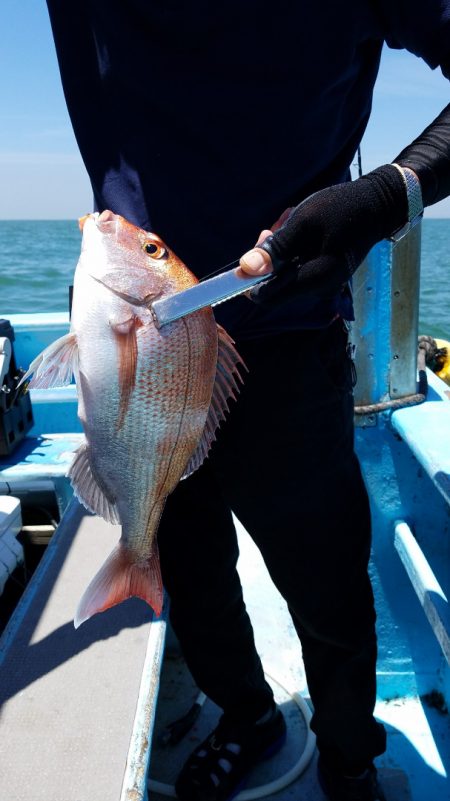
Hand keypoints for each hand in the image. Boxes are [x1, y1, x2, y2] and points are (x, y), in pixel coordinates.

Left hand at [239, 165, 409, 305]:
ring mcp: (322, 283)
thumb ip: (275, 250)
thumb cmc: (341, 209)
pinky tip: (300, 228)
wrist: (378, 205)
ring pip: (284, 273)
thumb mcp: (303, 223)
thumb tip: (245, 269)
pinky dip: (292, 249)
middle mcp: (318, 288)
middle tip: (275, 226)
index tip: (247, 256)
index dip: (249, 281)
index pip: (267, 297)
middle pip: (274, 284)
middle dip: (268, 257)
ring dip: (280, 249)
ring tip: (291, 221)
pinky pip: (296, 267)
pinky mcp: (323, 274)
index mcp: (315, 280)